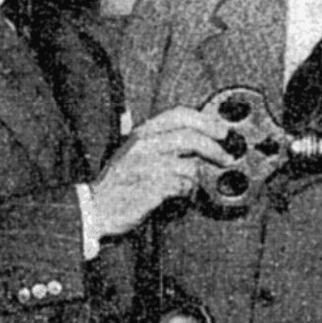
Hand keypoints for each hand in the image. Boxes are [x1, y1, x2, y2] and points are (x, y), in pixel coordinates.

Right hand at [88, 107, 231, 239]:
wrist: (95, 208)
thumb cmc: (120, 182)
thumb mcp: (135, 152)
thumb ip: (160, 140)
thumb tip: (199, 134)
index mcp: (142, 132)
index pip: (180, 114)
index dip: (206, 121)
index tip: (222, 131)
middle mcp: (144, 144)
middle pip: (191, 137)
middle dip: (215, 147)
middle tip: (226, 157)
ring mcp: (147, 166)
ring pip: (190, 164)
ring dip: (200, 175)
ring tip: (197, 182)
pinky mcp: (151, 188)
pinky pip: (183, 185)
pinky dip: (189, 190)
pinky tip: (183, 194)